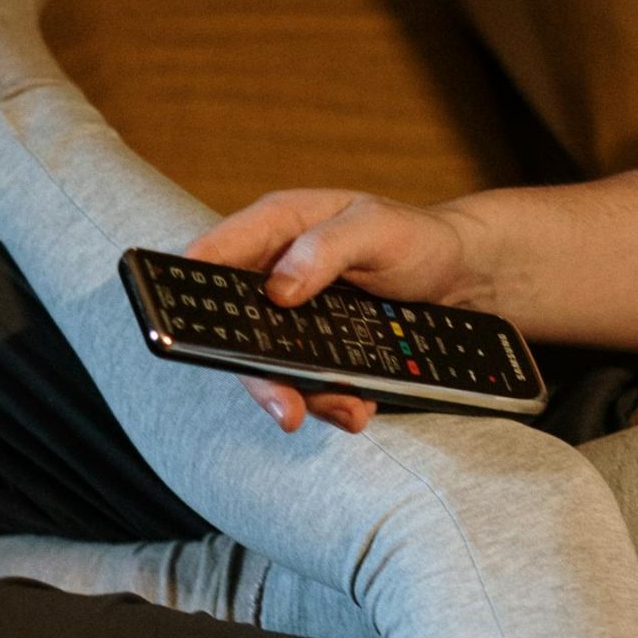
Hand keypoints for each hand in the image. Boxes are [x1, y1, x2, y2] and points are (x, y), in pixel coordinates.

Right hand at [185, 187, 475, 432]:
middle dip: (255, 373)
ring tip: (348, 409)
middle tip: (284, 407)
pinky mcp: (320, 352)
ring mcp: (295, 320)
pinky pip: (310, 386)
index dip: (184, 283)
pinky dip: (334, 403)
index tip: (175, 319)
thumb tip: (279, 289)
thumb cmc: (416, 237)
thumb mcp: (378, 228)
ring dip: (304, 397)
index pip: (215, 253)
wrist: (461, 279)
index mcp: (278, 228)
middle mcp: (276, 276)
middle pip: (235, 328)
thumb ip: (326, 249)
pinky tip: (360, 409)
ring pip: (272, 367)